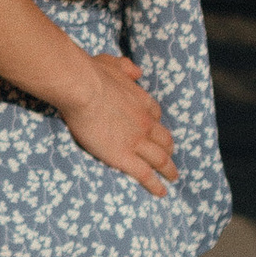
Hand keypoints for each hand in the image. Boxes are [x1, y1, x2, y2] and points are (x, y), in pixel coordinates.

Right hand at [62, 50, 174, 194]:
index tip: (156, 132)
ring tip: (173, 178)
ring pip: (160, 160)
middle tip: (170, 157)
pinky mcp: (124, 157)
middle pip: (164, 140)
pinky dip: (155, 185)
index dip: (157, 126)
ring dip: (169, 170)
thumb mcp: (112, 64)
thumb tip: (136, 71)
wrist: (83, 89)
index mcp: (142, 102)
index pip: (156, 116)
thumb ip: (126, 68)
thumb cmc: (92, 74)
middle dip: (169, 150)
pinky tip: (161, 192)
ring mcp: (136, 142)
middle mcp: (145, 123)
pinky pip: (145, 174)